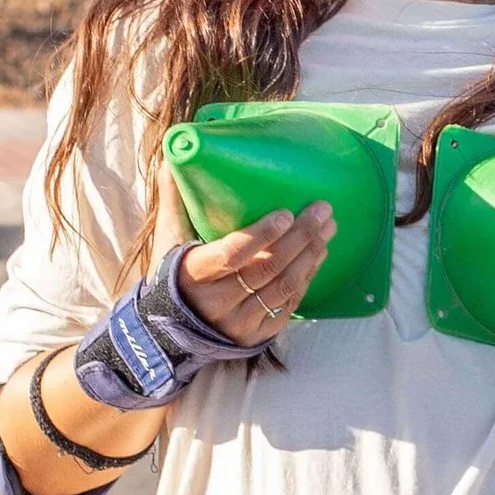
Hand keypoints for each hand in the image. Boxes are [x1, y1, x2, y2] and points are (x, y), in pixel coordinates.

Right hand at [178, 204, 333, 343]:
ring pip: (283, 287)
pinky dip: (306, 279)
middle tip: (322, 211)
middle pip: (267, 268)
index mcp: (194, 273)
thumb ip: (174, 201)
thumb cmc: (171, 274)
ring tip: (327, 230)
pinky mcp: (253, 335)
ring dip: (310, 256)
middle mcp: (217, 302)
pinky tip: (317, 256)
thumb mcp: (168, 239)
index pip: (233, 254)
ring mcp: (237, 323)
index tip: (286, 213)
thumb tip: (172, 159)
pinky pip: (287, 305)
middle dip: (300, 237)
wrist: (168, 327)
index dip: (262, 235)